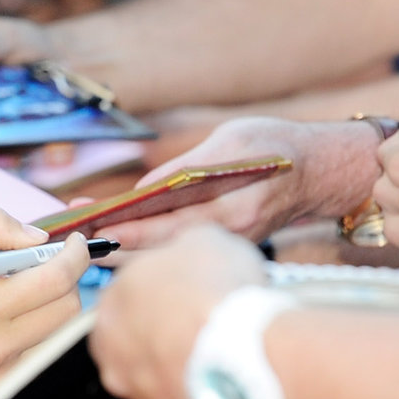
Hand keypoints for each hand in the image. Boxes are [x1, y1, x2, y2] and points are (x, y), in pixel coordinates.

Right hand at [0, 209, 90, 398]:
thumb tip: (36, 236)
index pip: (55, 279)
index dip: (76, 254)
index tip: (75, 243)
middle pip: (69, 310)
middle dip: (67, 279)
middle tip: (44, 265)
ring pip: (60, 337)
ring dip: (56, 308)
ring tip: (25, 293)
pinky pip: (39, 359)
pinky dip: (39, 335)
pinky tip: (12, 320)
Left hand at [92, 226, 268, 398]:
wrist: (248, 354)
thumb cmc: (217, 292)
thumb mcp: (202, 238)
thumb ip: (182, 247)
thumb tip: (187, 252)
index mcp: (111, 304)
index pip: (129, 293)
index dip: (161, 288)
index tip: (187, 288)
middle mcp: (114, 355)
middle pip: (137, 337)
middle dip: (164, 329)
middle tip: (202, 318)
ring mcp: (141, 396)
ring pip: (159, 375)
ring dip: (182, 363)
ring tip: (221, 349)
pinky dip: (204, 390)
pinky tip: (229, 374)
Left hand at [101, 117, 378, 249]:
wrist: (325, 169)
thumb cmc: (279, 148)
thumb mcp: (230, 142)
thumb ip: (186, 168)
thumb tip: (143, 192)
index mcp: (233, 213)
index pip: (166, 229)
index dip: (124, 231)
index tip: (88, 228)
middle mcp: (231, 238)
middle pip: (161, 253)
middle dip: (114, 245)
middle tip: (72, 235)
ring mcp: (230, 248)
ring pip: (171, 256)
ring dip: (128, 246)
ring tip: (85, 231)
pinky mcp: (230, 247)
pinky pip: (184, 251)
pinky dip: (152, 245)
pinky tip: (123, 233)